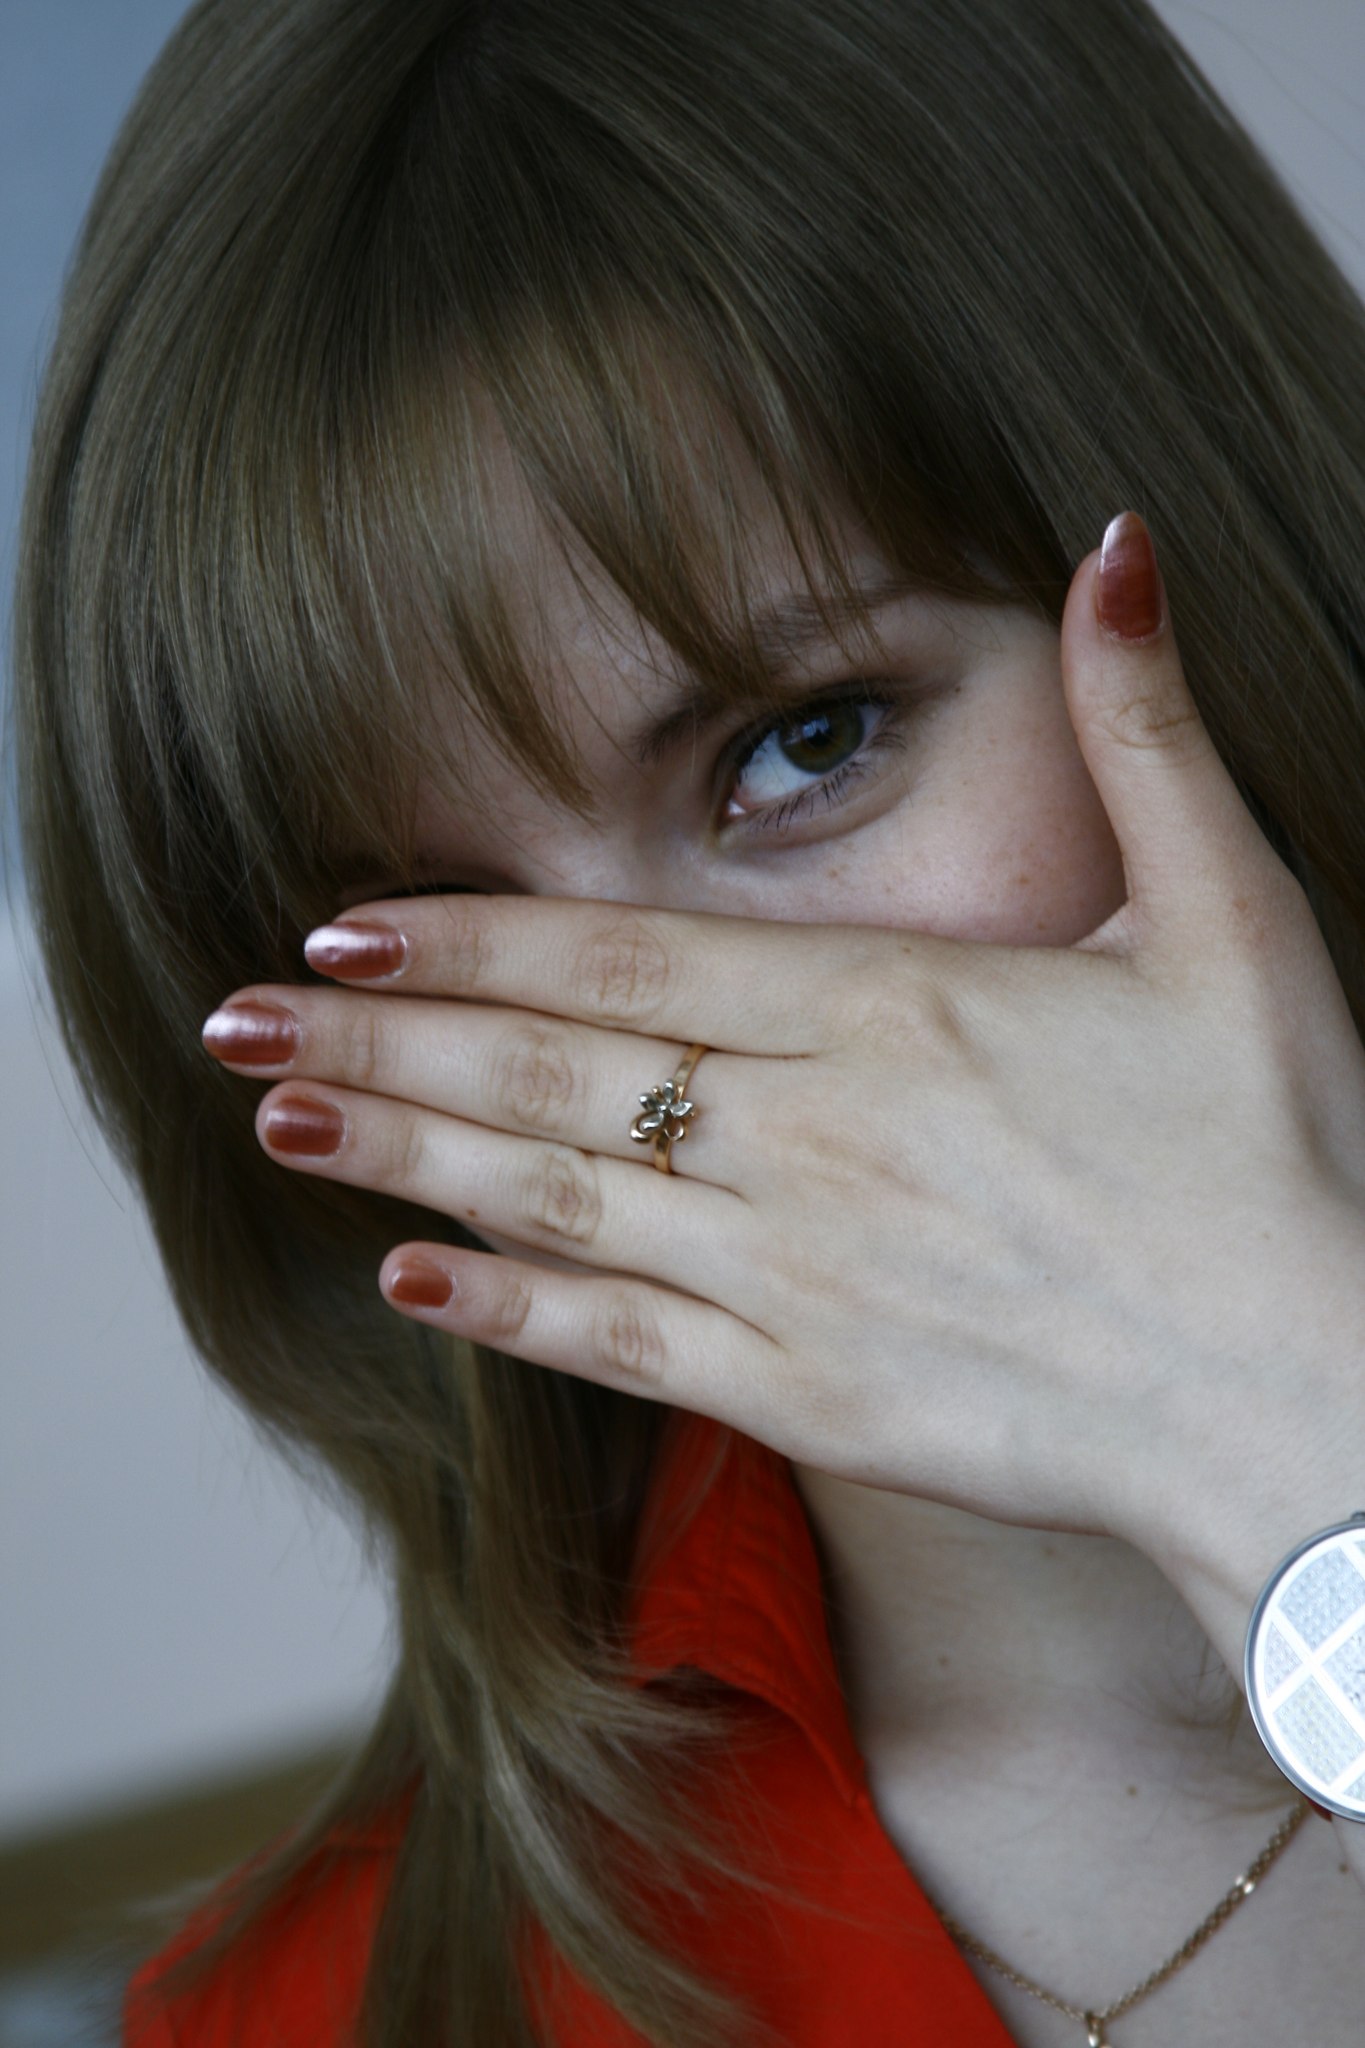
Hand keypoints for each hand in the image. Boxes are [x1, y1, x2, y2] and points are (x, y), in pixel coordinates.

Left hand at [202, 519, 1364, 1611]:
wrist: (1313, 1401)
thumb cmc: (1284, 1160)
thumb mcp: (1237, 912)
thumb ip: (1151, 729)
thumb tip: (1120, 544)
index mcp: (895, 1010)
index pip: (628, 956)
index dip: (470, 934)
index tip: (342, 917)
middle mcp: (814, 1137)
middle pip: (551, 1070)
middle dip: (379, 1034)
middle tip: (231, 1009)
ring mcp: (798, 1275)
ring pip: (553, 1198)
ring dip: (401, 1149)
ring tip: (274, 1112)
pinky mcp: (815, 1397)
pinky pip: (622, 1347)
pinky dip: (507, 1308)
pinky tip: (411, 1272)